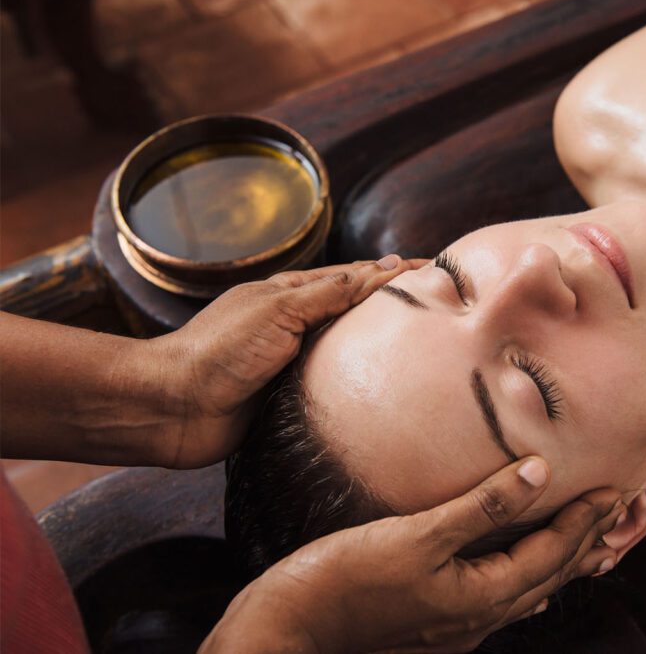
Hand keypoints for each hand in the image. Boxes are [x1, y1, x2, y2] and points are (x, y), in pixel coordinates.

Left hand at [148, 256, 423, 468]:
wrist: (174, 408)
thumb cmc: (219, 351)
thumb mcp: (278, 310)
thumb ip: (328, 293)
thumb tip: (379, 270)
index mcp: (291, 295)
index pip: (354, 277)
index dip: (393, 272)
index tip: (434, 268)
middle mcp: (296, 326)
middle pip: (356, 310)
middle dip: (394, 303)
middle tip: (441, 301)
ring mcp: (296, 363)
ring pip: (350, 349)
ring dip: (383, 344)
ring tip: (426, 340)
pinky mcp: (294, 399)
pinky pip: (337, 386)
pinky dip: (364, 380)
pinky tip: (388, 384)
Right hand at [201, 457, 624, 653]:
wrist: (290, 630)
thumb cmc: (345, 580)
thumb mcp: (418, 535)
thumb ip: (483, 506)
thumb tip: (539, 472)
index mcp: (482, 596)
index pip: (553, 552)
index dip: (586, 520)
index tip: (617, 489)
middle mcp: (479, 617)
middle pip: (550, 574)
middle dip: (586, 540)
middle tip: (619, 507)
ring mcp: (457, 625)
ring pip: (528, 587)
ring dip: (561, 557)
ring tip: (587, 535)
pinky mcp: (436, 622)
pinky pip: (501, 597)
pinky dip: (526, 574)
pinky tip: (525, 575)